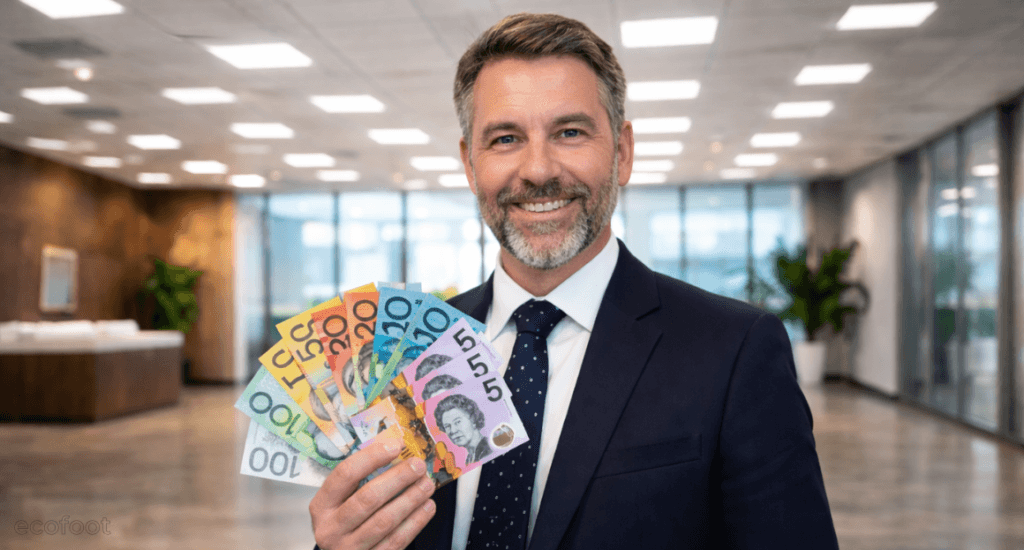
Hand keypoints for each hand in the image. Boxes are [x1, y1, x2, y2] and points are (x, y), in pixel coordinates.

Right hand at [310, 439, 435, 549]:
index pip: (345, 474)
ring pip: (384, 521)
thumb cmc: (346, 522)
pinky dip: (415, 522)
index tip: (396, 445)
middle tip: (418, 465)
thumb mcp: (342, 501)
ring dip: (410, 499)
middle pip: (367, 498)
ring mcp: (348, 548)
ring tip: (427, 484)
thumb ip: (361, 481)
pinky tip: (427, 506)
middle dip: (397, 479)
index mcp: (322, 506)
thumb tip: (396, 450)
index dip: (372, 457)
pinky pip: (396, 540)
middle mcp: (331, 528)